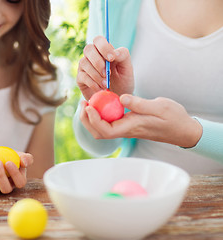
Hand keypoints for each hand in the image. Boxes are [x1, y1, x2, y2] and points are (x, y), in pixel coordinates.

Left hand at [0, 152, 33, 193]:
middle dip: (1, 176)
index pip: (19, 182)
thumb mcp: (22, 156)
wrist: (2, 158)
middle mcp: (8, 188)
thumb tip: (24, 162)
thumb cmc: (14, 157)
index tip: (8, 162)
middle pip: (5, 189)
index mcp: (19, 182)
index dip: (14, 174)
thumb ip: (27, 158)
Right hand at [77, 35, 133, 98]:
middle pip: (88, 49)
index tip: (112, 58)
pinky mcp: (80, 79)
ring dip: (96, 74)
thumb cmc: (122, 82)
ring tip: (106, 84)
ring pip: (84, 63)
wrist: (117, 98)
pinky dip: (92, 83)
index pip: (98, 40)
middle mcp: (92, 57)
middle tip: (107, 73)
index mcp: (104, 51)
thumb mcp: (127, 68)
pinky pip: (82, 76)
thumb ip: (123, 56)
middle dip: (98, 61)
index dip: (103, 47)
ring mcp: (85, 68)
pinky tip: (100, 89)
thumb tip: (114, 53)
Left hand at [80, 94, 202, 147]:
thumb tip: (120, 97)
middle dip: (86, 120)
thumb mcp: (159, 107)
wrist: (182, 129)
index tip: (89, 105)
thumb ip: (139, 103)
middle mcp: (125, 131)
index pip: (106, 130)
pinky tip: (99, 103)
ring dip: (90, 118)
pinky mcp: (127, 125)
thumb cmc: (173, 118)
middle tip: (83, 102)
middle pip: (98, 132)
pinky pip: (108, 123)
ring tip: (87, 102)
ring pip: (101, 130)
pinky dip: (99, 115)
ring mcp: (125, 129)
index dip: (94, 120)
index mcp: (131, 128)